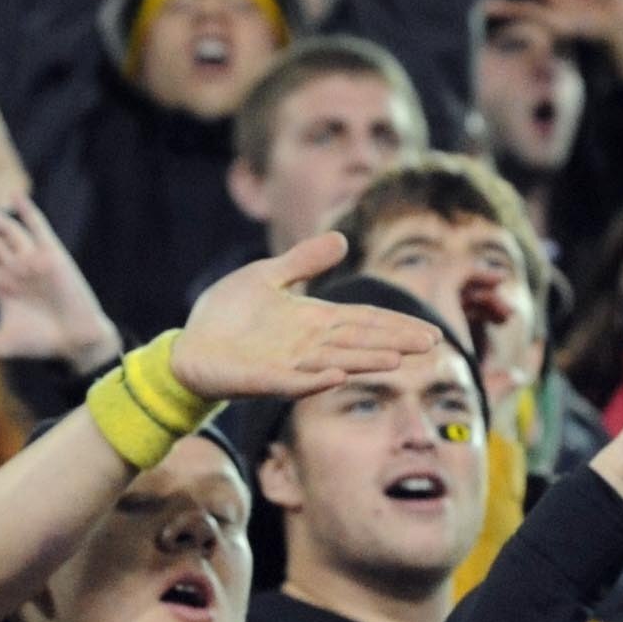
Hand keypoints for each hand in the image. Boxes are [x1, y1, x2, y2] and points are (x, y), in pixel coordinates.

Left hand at [0, 197, 121, 372]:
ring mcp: (33, 258)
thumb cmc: (42, 345)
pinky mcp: (53, 255)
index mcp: (2, 281)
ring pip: (4, 228)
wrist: (77, 343)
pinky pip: (39, 229)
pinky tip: (15, 196)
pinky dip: (29, 212)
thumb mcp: (1, 345)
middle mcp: (16, 264)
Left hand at [168, 230, 440, 401]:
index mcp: (314, 320)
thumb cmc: (228, 314)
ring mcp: (288, 364)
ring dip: (365, 361)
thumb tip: (342, 239)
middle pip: (360, 342)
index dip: (396, 324)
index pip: (364, 321)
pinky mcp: (262, 379)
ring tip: (398, 359)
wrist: (190, 346)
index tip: (430, 332)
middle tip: (432, 345)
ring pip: (336, 361)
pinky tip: (337, 376)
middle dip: (395, 342)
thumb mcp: (268, 275)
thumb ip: (304, 260)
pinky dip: (315, 379)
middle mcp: (309, 345)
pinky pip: (293, 381)